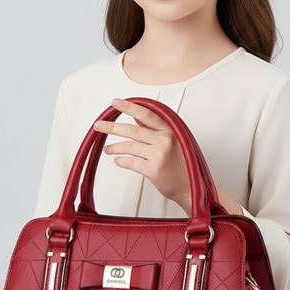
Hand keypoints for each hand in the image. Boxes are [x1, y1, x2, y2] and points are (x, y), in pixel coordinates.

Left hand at [94, 98, 191, 212]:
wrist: (191, 186)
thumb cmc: (182, 164)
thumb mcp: (172, 141)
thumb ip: (155, 129)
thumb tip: (136, 117)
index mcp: (170, 130)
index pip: (146, 114)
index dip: (129, 107)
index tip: (115, 103)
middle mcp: (165, 140)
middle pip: (133, 130)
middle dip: (112, 127)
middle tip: (98, 125)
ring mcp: (160, 155)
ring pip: (130, 146)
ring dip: (114, 147)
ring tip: (107, 149)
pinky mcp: (154, 169)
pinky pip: (131, 162)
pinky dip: (122, 161)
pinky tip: (118, 161)